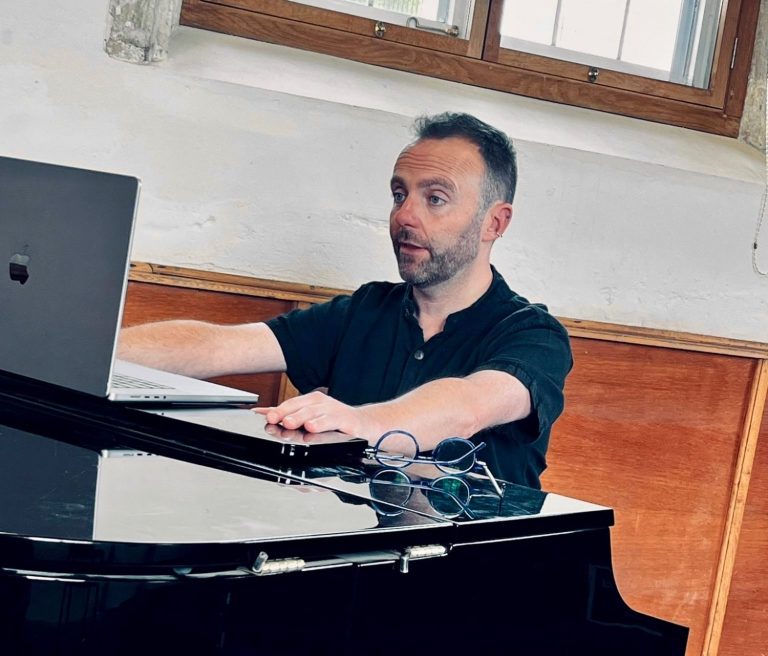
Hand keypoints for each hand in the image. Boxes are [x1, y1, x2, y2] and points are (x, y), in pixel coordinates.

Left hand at [253, 390, 371, 437]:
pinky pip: (330, 421)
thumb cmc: (335, 421)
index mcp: (312, 401)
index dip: (277, 410)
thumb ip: (288, 416)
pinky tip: (311, 428)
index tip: (264, 416)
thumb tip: (263, 412)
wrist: (363, 424)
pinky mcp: (344, 419)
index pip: (291, 404)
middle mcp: (321, 403)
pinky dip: (320, 424)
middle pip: (299, 407)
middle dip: (285, 414)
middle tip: (273, 419)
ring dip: (299, 418)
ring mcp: (332, 410)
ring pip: (313, 413)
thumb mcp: (311, 418)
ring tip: (288, 423)